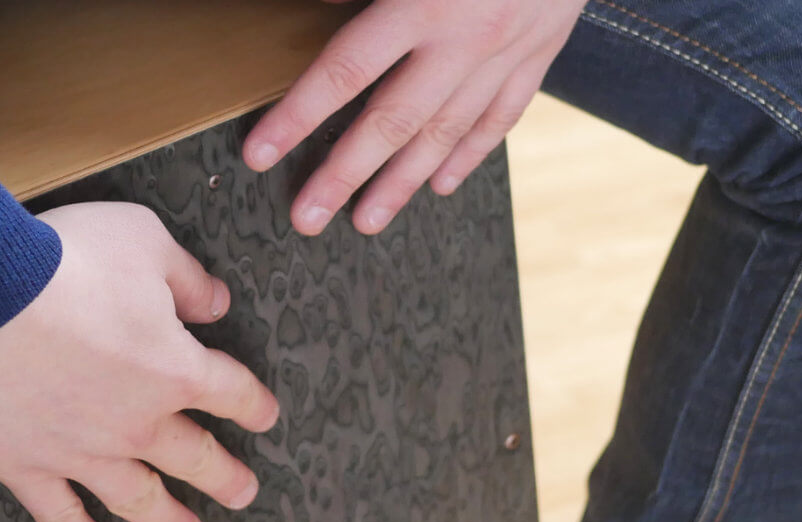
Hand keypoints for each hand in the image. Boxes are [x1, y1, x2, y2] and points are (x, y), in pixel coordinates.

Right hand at [0, 202, 280, 521]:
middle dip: (225, 477)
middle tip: (243, 493)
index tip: (265, 417)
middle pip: (195, 457)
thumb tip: (217, 303)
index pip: (232, 392)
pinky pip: (61, 515)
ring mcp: (82, 452)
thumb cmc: (63, 262)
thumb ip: (187, 278)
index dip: (253, 405)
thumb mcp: (144, 242)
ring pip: (138, 499)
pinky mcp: (26, 466)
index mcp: (176, 369)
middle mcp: (138, 423)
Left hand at [244, 0, 584, 235]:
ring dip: (401, 182)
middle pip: (392, 121)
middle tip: (307, 218)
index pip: (346, 71)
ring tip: (365, 221)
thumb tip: (315, 8)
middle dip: (344, 175)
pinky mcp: (540, 53)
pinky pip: (501, 116)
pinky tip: (441, 185)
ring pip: (446, 132)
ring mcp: (506, 52)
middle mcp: (464, 38)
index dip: (298, 116)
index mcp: (423, 0)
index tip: (261, 153)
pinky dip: (469, 154)